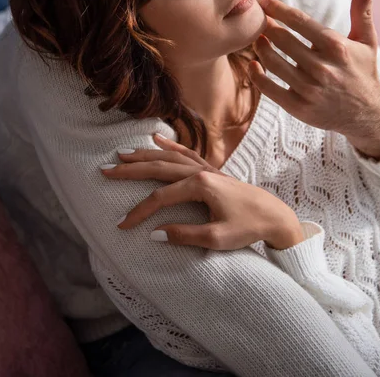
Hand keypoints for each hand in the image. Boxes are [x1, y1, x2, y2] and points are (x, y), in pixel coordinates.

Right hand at [102, 134, 303, 250]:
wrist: (274, 215)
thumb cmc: (248, 227)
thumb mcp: (217, 238)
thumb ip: (185, 235)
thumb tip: (154, 234)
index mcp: (200, 185)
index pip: (160, 197)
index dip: (139, 212)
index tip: (122, 225)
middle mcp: (201, 171)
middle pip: (158, 168)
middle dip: (130, 169)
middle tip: (105, 169)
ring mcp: (206, 168)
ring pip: (169, 158)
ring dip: (145, 155)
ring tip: (122, 154)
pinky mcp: (212, 170)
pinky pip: (187, 153)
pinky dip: (170, 146)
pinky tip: (157, 140)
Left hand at [250, 0, 379, 158]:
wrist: (366, 114)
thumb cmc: (362, 71)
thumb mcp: (366, 41)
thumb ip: (361, 11)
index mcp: (336, 47)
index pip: (300, 22)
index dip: (279, 10)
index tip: (265, 2)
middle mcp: (322, 68)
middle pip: (282, 40)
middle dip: (267, 27)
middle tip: (260, 22)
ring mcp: (309, 89)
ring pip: (273, 62)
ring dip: (260, 48)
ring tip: (258, 40)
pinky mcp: (299, 107)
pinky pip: (269, 88)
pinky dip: (256, 75)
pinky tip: (253, 64)